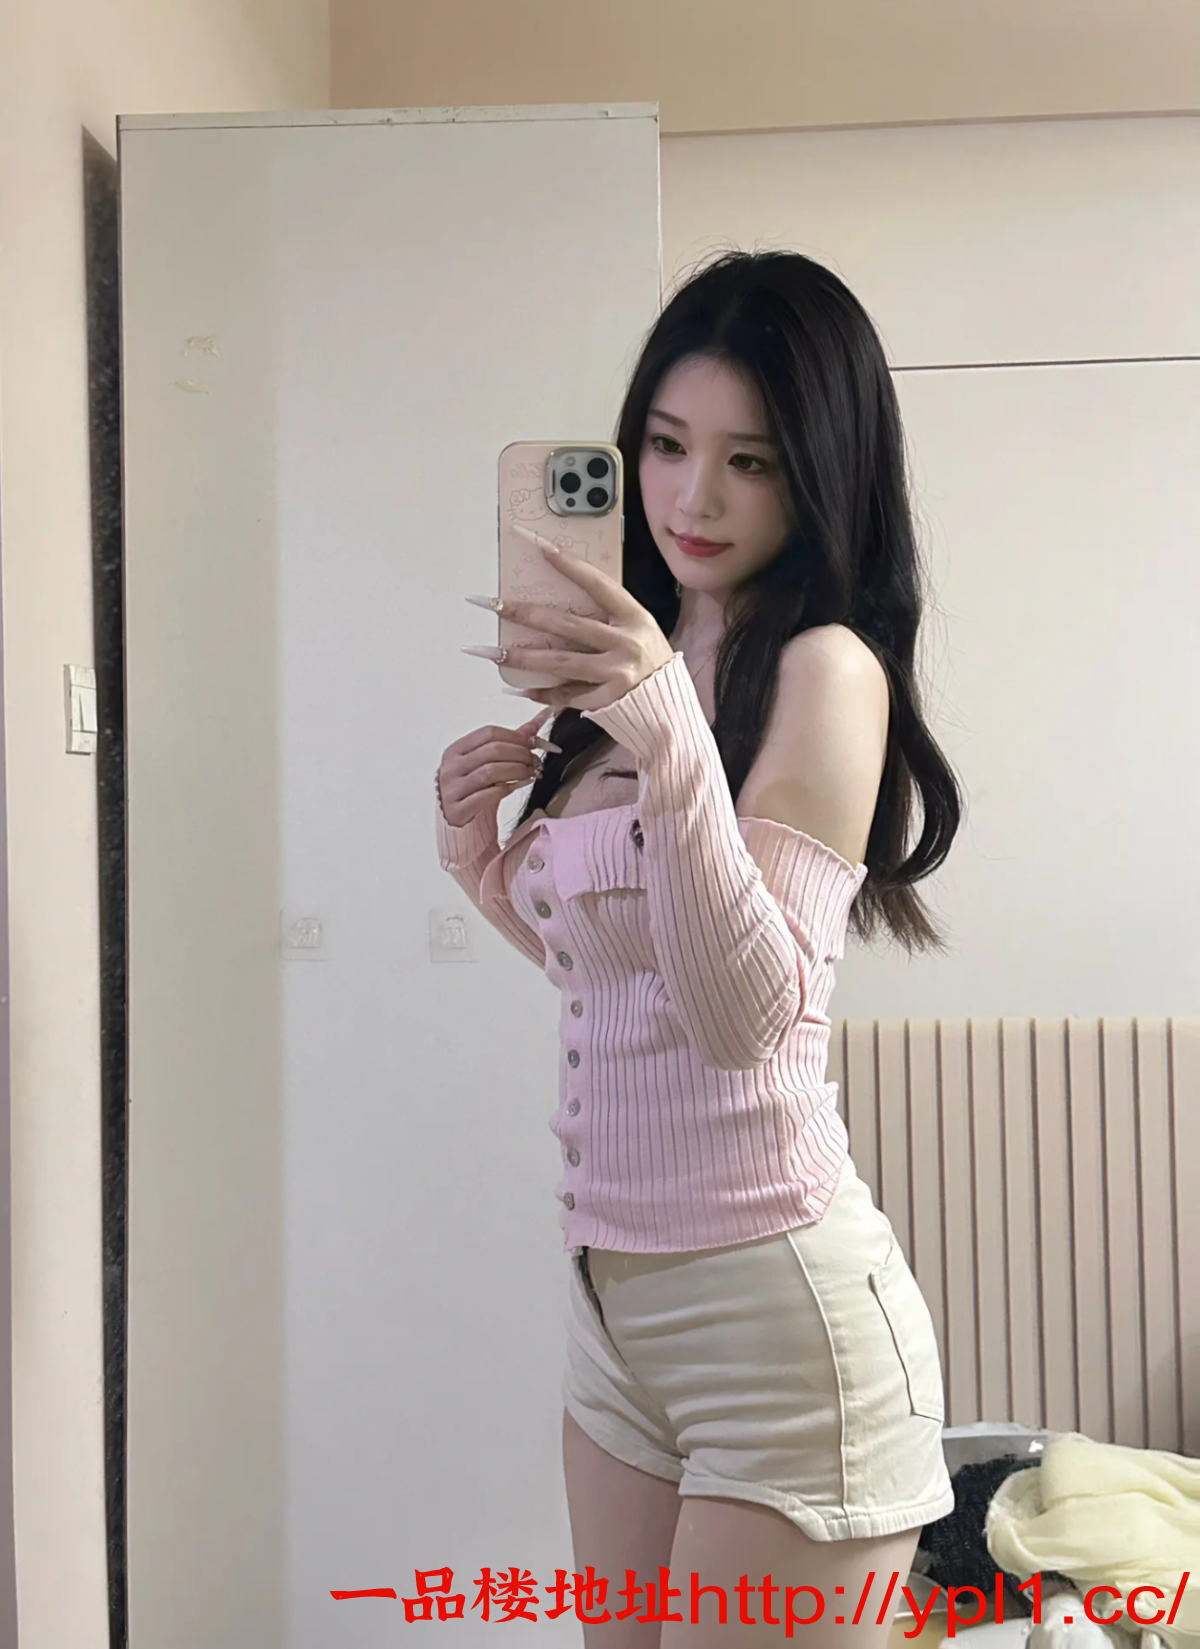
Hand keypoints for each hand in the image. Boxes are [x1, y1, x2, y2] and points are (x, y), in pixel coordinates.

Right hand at [437, 710, 552, 827]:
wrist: (457, 817)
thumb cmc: (474, 786)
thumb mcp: (487, 762)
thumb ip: (509, 742)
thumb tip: (535, 725)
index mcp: (456, 750)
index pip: (489, 733)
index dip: (515, 736)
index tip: (533, 743)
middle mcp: (451, 767)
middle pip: (492, 751)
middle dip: (520, 754)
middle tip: (535, 761)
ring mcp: (452, 789)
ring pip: (491, 772)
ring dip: (517, 771)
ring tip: (531, 774)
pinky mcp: (458, 809)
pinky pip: (488, 795)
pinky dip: (507, 789)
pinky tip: (517, 787)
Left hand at [463, 524, 674, 712]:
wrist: (672, 713)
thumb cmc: (652, 668)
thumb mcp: (640, 634)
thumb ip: (609, 620)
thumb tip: (562, 607)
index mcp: (635, 618)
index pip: (597, 584)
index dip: (568, 565)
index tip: (539, 547)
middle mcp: (627, 643)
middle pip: (567, 624)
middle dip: (526, 613)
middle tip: (495, 605)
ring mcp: (617, 674)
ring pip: (559, 662)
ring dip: (522, 657)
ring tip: (492, 651)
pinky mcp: (607, 701)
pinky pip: (566, 695)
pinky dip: (542, 694)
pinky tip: (519, 689)